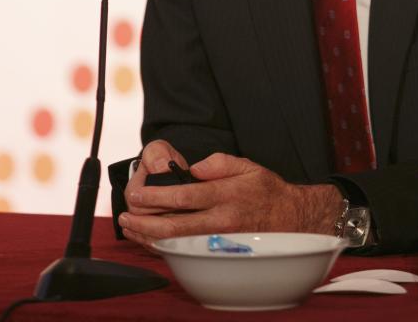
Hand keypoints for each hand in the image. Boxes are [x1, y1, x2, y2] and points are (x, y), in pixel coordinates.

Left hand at [119, 151, 341, 248]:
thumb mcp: (246, 166)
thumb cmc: (267, 191)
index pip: (184, 196)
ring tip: (131, 228)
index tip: (137, 193)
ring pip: (178, 243)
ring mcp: (219, 241)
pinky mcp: (219, 252)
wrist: (292, 219)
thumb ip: (218, 163)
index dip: (156, 196)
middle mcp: (221, 220)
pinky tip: (151, 241)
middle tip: (126, 213)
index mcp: (225, 195)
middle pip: (175, 225)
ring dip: (150, 237)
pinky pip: (187, 252)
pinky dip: (166, 248)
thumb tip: (194, 169)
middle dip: (145, 221)